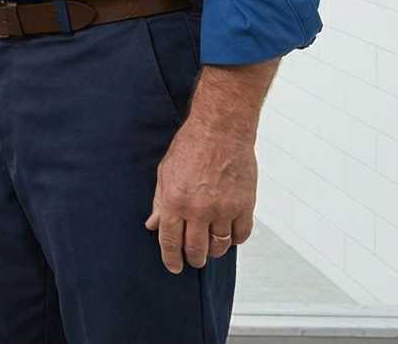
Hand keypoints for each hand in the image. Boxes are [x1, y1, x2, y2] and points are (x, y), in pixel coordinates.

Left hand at [145, 116, 256, 272]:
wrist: (221, 131)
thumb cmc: (191, 147)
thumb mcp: (165, 173)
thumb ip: (160, 202)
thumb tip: (153, 225)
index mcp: (175, 201)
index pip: (170, 241)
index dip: (171, 258)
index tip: (173, 267)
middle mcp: (199, 210)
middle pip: (196, 249)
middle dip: (193, 259)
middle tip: (193, 260)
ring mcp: (224, 209)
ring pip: (220, 246)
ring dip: (214, 251)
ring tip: (210, 248)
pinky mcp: (245, 206)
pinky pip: (241, 235)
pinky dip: (234, 239)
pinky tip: (229, 235)